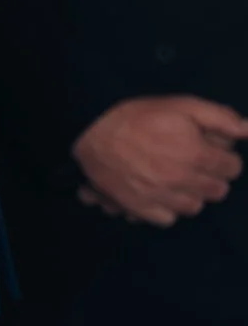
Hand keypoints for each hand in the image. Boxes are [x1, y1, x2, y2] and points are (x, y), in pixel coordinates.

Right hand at [71, 95, 246, 226]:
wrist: (91, 131)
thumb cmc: (139, 116)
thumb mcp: (183, 105)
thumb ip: (221, 118)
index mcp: (196, 154)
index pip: (233, 168)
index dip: (225, 158)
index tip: (213, 152)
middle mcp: (181, 180)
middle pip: (218, 191)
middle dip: (212, 177)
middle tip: (197, 165)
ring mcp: (160, 196)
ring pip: (195, 207)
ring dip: (192, 195)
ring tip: (180, 181)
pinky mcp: (139, 207)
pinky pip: (168, 219)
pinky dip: (168, 209)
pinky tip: (161, 194)